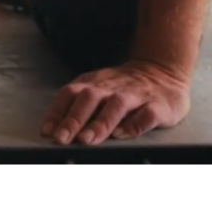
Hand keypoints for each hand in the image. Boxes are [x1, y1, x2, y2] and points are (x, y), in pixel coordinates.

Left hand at [40, 60, 191, 144]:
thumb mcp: (98, 88)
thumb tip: (51, 129)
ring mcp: (136, 95)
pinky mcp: (158, 105)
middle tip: (61, 139)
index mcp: (95, 83)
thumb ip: (78, 104)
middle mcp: (113, 87)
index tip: (47, 132)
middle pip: (90, 98)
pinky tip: (122, 136)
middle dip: (74, 119)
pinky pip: (147, 114)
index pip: (71, 93)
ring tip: (87, 140)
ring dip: (100, 122)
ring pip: (116, 105)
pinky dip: (134, 125)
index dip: (57, 112)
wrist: (164, 71)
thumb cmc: (124, 87)